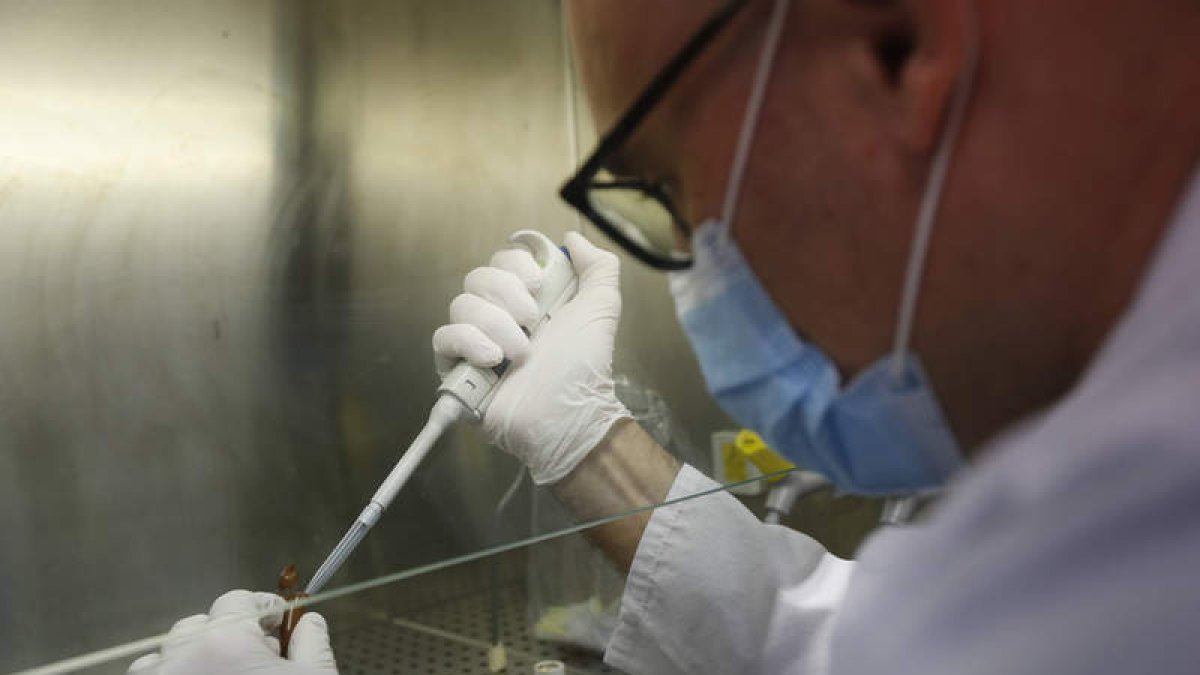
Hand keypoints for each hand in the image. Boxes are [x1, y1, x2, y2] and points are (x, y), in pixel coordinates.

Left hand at [127, 590, 337, 673]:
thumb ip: (313, 647)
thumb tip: (311, 624)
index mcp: (228, 641)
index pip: (240, 601)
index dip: (262, 610)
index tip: (277, 623)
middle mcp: (183, 656)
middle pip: (201, 625)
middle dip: (227, 637)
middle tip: (254, 662)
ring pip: (169, 653)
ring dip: (192, 659)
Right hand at [432, 231, 629, 483]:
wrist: (570, 414)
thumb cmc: (585, 367)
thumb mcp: (602, 308)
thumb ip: (598, 267)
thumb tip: (572, 238)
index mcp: (528, 300)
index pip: (503, 261)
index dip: (516, 264)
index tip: (539, 283)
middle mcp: (499, 317)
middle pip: (477, 277)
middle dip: (506, 293)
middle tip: (533, 321)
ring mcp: (476, 343)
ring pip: (460, 304)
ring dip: (495, 323)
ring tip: (521, 352)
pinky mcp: (457, 371)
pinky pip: (443, 338)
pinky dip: (467, 341)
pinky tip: (492, 358)